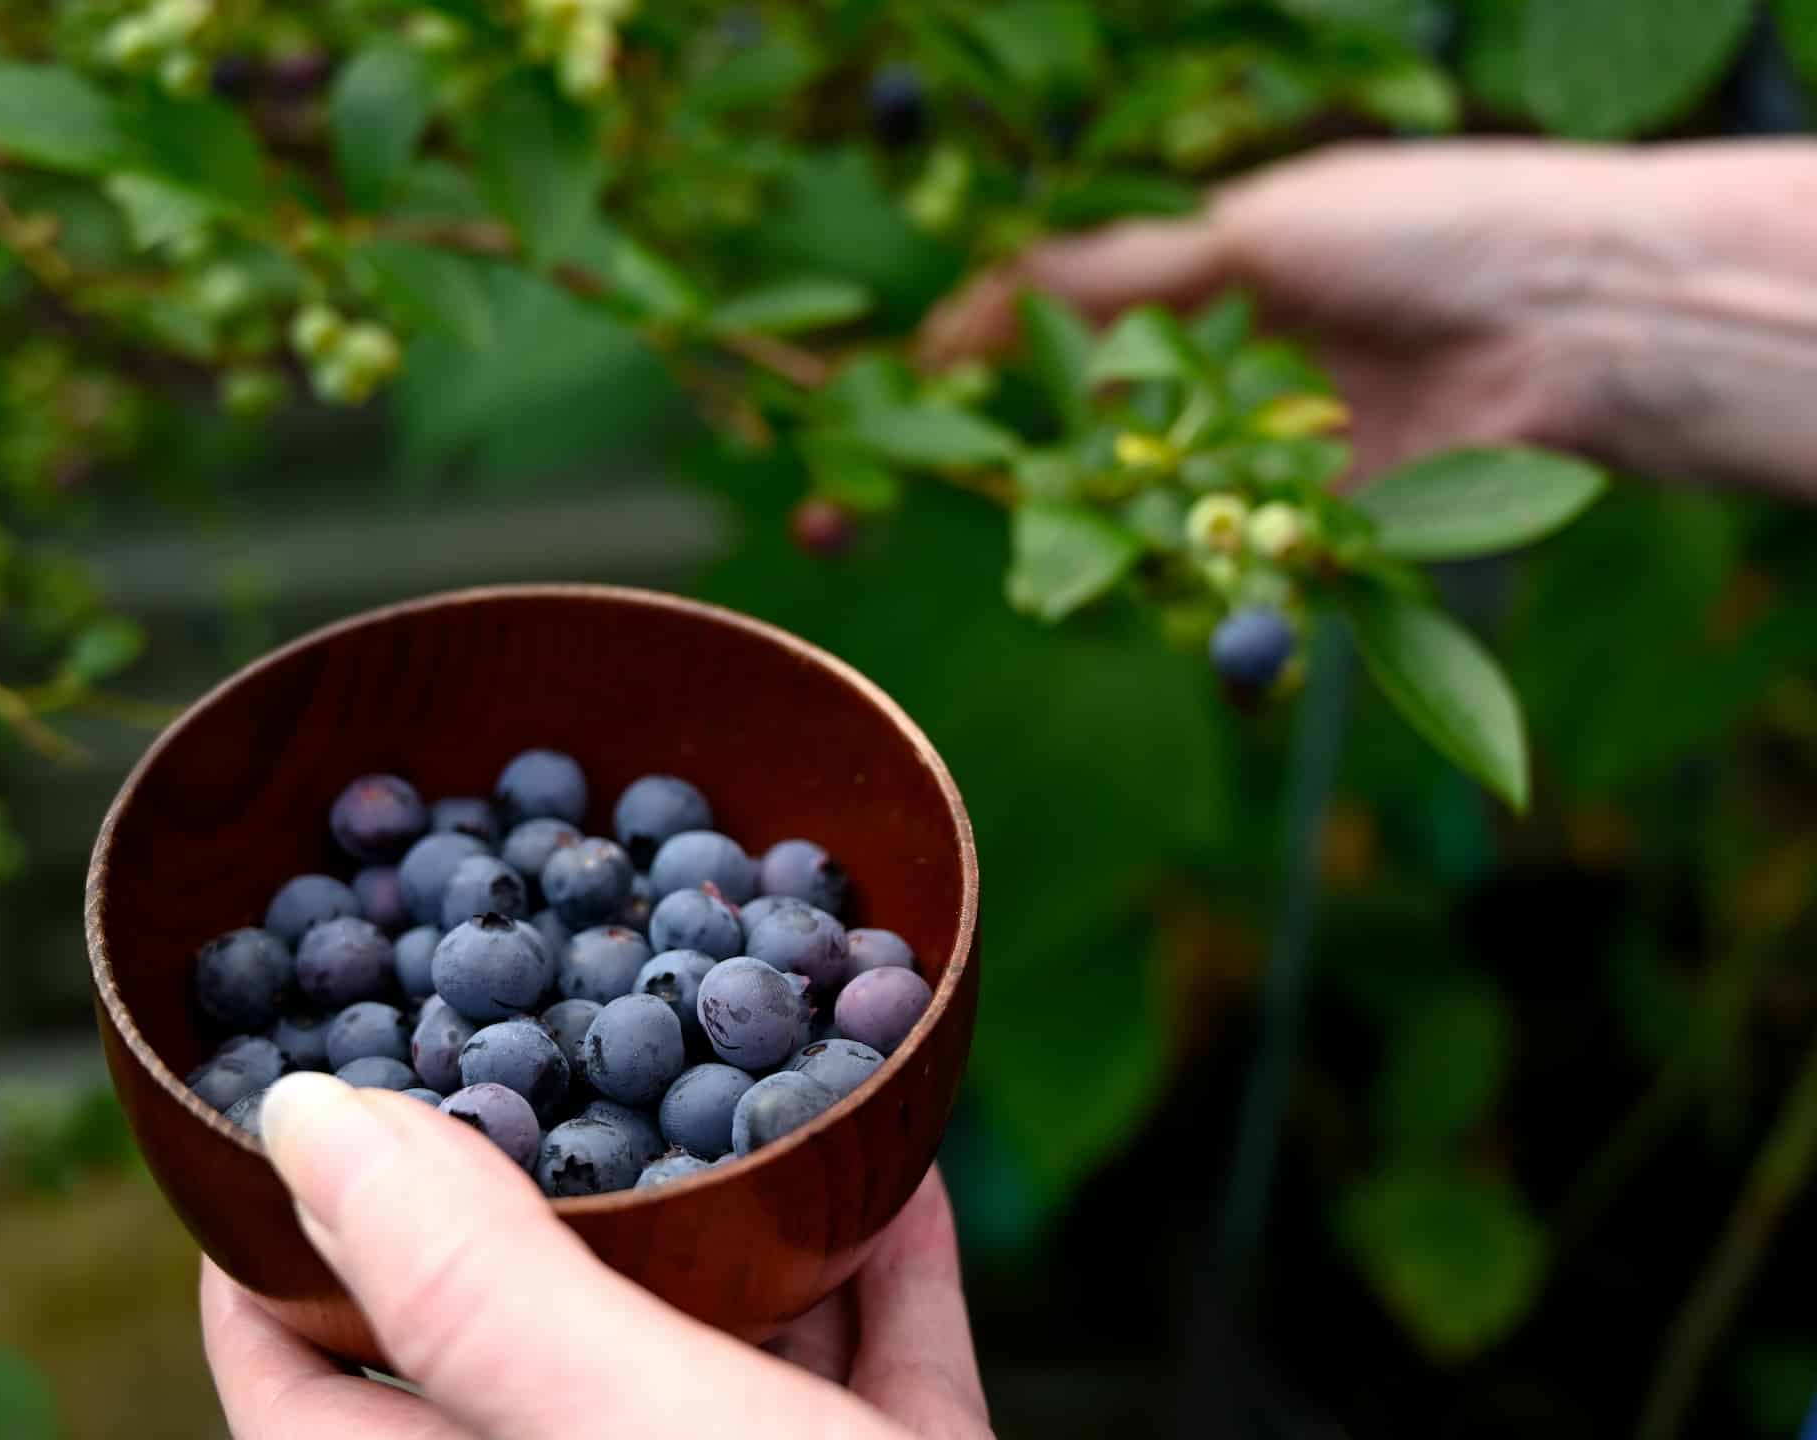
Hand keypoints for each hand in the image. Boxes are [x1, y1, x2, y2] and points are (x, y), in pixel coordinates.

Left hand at [200, 1073, 990, 1439]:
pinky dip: (882, 1290)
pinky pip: (869, 1386)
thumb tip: (300, 1120)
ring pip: (711, 1357)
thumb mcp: (634, 1433)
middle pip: (527, 1348)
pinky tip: (901, 1188)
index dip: (280, 1252)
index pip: (302, 1396)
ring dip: (737, 1230)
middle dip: (548, 1197)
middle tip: (544, 1050)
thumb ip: (473, 1286)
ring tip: (738, 1089)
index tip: (306, 1113)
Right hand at [919, 138, 1816, 498]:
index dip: (966, 359)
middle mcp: (1213, 377)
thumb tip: (980, 297)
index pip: (1047, 324)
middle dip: (986, 473)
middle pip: (1073, 433)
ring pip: (1131, 513)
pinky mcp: (1308, 533)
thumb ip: (1118, 273)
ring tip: (1002, 558)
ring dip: (1064, 540)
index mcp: (1191, 284)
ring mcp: (1256, 459)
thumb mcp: (1252, 234)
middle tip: (887, 507)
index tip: (893, 387)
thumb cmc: (1417, 234)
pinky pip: (1214, 570)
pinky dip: (1167, 584)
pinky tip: (1108, 590)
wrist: (1570, 320)